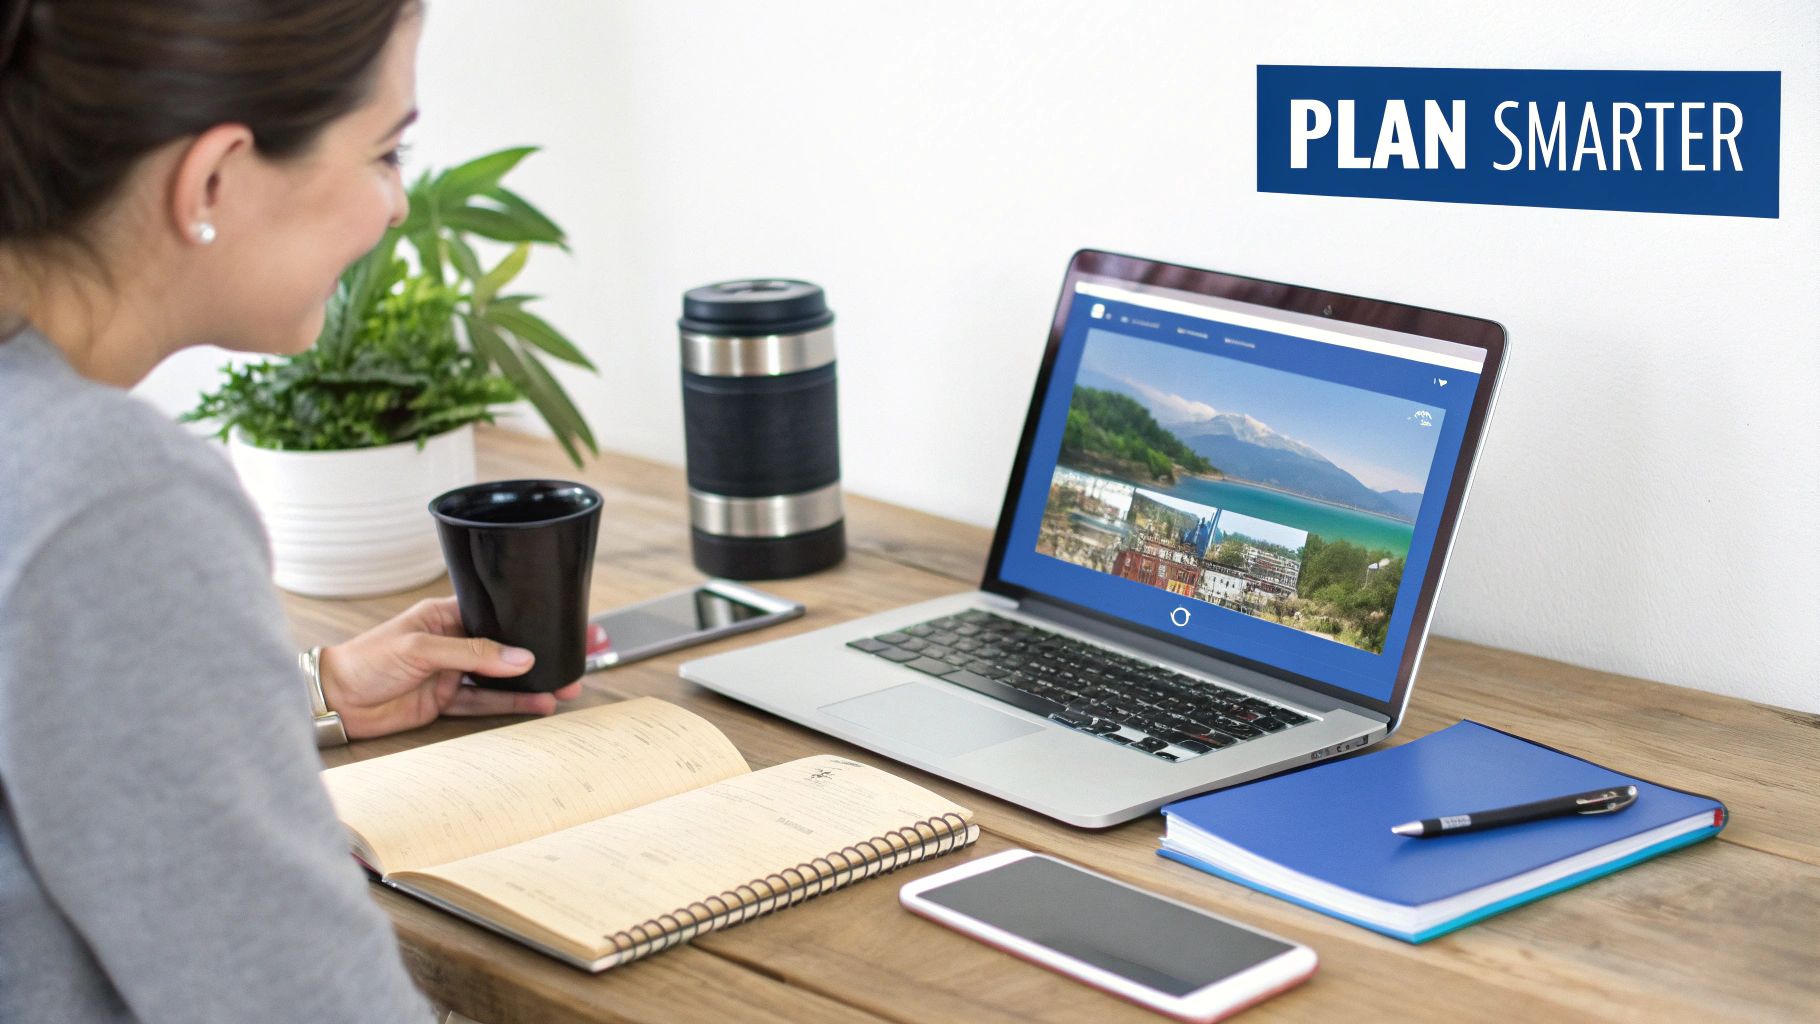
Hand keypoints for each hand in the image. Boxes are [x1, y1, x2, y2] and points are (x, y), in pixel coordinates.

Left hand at [317, 597, 583, 739]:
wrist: (333, 700)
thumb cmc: (364, 661)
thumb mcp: (421, 649)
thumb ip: (472, 653)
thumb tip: (520, 658)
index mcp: (444, 615)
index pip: (495, 613)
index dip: (526, 618)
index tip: (558, 623)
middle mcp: (451, 642)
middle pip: (504, 646)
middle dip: (538, 653)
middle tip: (575, 657)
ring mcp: (450, 673)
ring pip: (499, 677)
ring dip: (530, 684)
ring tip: (566, 687)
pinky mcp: (445, 701)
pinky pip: (485, 702)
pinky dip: (511, 704)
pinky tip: (537, 705)